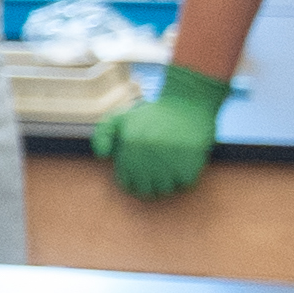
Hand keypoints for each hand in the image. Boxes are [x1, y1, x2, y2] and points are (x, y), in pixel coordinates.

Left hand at [103, 66, 231, 199]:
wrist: (188, 102)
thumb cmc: (152, 113)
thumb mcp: (121, 117)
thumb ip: (103, 134)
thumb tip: (102, 156)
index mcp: (130, 144)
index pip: (126, 183)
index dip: (133, 180)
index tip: (141, 171)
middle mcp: (148, 153)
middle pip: (146, 190)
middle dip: (149, 184)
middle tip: (156, 171)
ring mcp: (170, 159)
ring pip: (165, 189)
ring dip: (167, 183)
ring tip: (169, 167)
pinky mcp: (191, 162)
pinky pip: (185, 184)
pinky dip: (184, 178)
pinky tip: (183, 163)